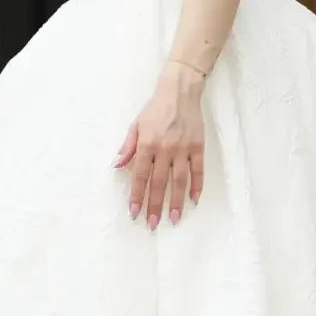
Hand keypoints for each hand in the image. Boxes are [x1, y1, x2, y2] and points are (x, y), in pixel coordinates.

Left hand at [115, 64, 205, 227]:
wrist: (180, 91)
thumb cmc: (155, 108)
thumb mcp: (136, 125)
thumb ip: (128, 147)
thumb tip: (117, 165)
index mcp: (147, 144)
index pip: (140, 176)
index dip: (137, 196)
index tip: (135, 213)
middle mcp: (164, 149)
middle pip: (159, 183)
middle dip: (155, 206)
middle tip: (153, 224)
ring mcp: (183, 149)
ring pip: (179, 181)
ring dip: (176, 202)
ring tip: (174, 219)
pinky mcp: (198, 146)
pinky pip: (198, 171)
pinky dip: (197, 186)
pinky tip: (194, 201)